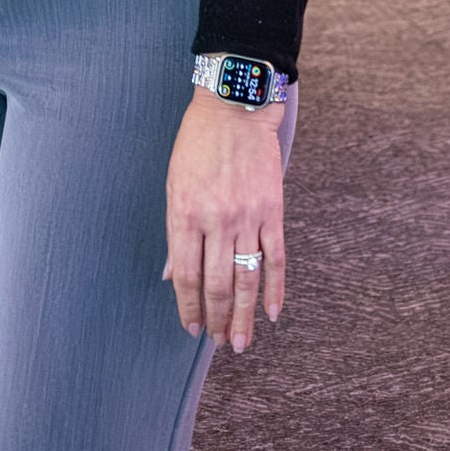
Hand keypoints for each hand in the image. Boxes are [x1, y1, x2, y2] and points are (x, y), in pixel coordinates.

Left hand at [164, 85, 292, 353]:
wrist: (235, 107)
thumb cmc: (197, 144)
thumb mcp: (174, 183)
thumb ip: (176, 233)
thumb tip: (173, 276)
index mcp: (185, 213)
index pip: (187, 275)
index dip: (188, 306)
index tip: (189, 327)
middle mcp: (216, 220)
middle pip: (217, 284)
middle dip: (216, 319)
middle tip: (218, 343)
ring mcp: (247, 217)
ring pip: (246, 279)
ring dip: (243, 316)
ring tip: (241, 342)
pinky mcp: (272, 211)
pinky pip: (276, 258)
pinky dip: (275, 289)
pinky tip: (273, 313)